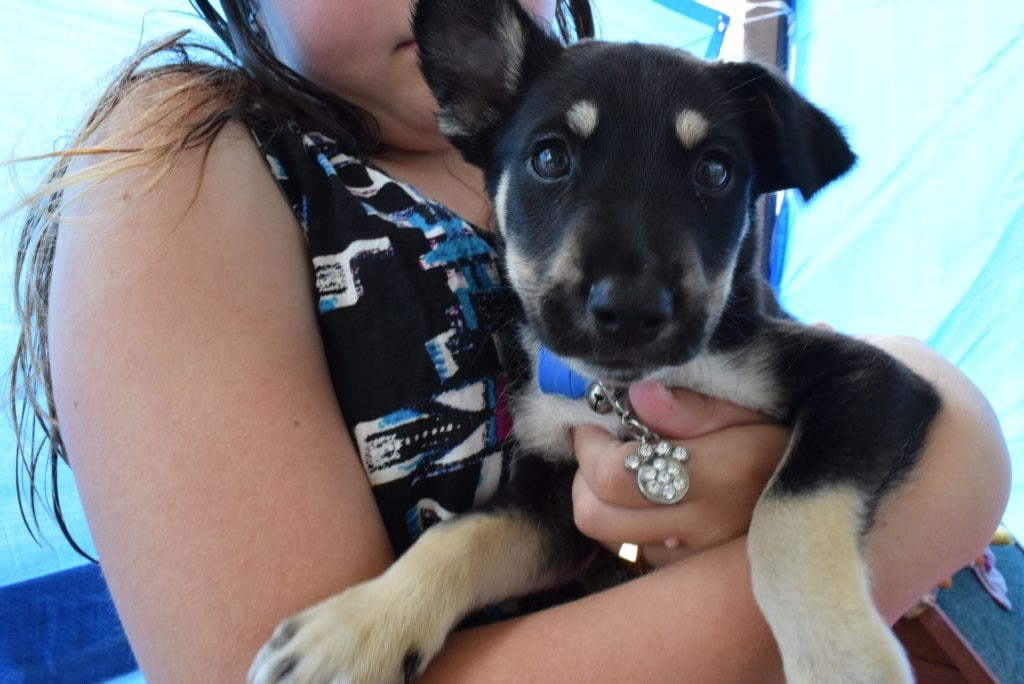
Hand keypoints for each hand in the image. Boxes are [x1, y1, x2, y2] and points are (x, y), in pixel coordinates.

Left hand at [572, 380, 789, 566]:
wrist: (836, 491)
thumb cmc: (790, 436)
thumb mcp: (753, 407)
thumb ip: (694, 406)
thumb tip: (638, 394)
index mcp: (719, 474)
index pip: (614, 476)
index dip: (588, 446)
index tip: (593, 422)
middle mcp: (706, 524)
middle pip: (596, 516)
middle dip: (585, 477)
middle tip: (599, 447)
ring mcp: (701, 555)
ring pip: (612, 539)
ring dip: (605, 503)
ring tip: (625, 470)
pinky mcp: (700, 572)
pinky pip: (639, 553)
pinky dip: (631, 525)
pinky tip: (652, 497)